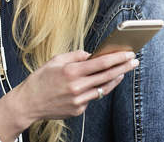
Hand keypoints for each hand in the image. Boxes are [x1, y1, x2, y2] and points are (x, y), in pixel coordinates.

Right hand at [14, 49, 137, 121]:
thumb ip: (75, 56)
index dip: (117, 58)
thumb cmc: (40, 79)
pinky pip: (92, 98)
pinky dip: (96, 89)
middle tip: (134, 61)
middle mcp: (77, 87)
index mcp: (71, 71)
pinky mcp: (78, 110)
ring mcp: (79, 100)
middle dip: (123, 67)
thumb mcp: (55, 61)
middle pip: (107, 76)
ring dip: (115, 79)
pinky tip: (98, 84)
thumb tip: (91, 55)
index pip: (100, 63)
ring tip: (122, 72)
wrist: (29, 103)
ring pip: (103, 89)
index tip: (128, 53)